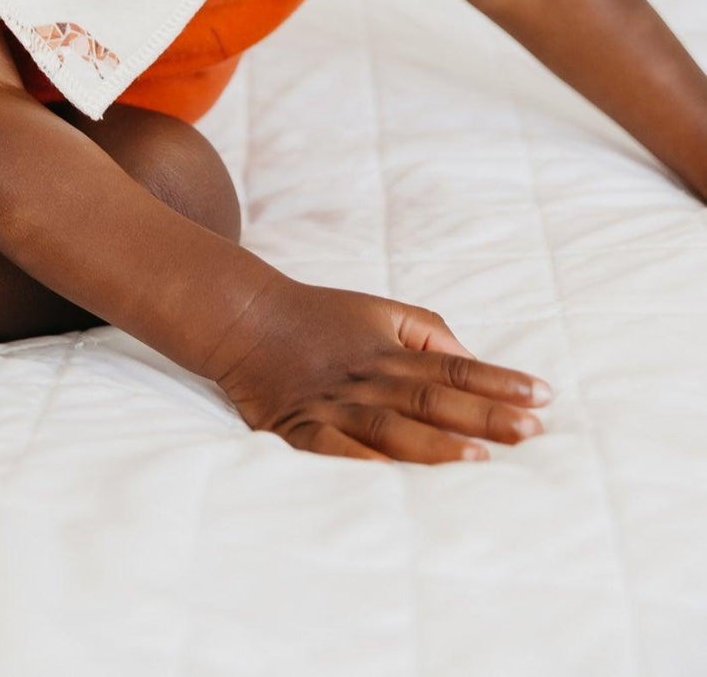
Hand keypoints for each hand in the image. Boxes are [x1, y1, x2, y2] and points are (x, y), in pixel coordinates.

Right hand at [210, 273, 550, 462]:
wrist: (246, 318)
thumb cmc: (321, 317)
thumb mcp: (380, 309)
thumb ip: (428, 333)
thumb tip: (473, 360)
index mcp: (391, 351)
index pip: (457, 367)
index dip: (501, 381)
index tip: (545, 396)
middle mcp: (370, 378)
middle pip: (435, 399)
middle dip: (486, 417)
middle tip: (531, 433)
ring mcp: (337, 406)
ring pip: (393, 428)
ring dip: (437, 446)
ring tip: (480, 461)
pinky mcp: (303, 430)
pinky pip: (335, 453)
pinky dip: (363, 466)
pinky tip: (392, 481)